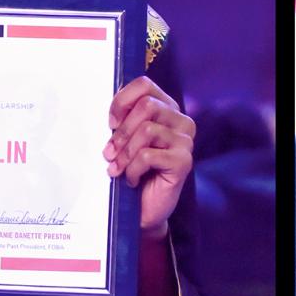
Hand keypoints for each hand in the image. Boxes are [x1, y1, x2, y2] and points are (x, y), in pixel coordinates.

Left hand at [104, 77, 194, 238]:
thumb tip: (110, 110)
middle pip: (147, 105)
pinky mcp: (184, 161)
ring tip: (117, 169)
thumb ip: (122, 120)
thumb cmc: (131, 172)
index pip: (145, 85)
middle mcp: (181, 121)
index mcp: (167, 109)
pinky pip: (149, 155)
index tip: (110, 123)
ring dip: (125, 153)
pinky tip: (133, 180)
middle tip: (109, 153)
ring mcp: (185, 141)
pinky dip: (133, 169)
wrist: (141, 210)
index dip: (122, 101)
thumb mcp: (124, 141)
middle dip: (122, 132)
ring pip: (147, 130)